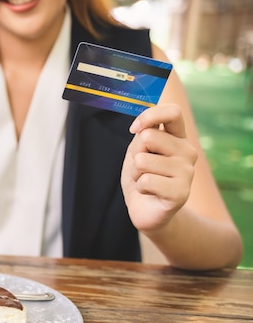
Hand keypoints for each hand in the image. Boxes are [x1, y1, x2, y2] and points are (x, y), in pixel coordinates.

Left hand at [121, 104, 197, 233]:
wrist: (146, 210)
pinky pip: (146, 180)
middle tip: (142, 168)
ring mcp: (187, 172)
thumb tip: (144, 125)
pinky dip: (140, 187)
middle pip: (148, 136)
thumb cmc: (141, 177)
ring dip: (136, 173)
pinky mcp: (181, 193)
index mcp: (178, 138)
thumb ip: (143, 134)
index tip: (134, 129)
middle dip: (135, 153)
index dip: (149, 116)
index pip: (173, 112)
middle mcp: (188, 152)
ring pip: (142, 160)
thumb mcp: (138, 151)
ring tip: (145, 181)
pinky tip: (149, 193)